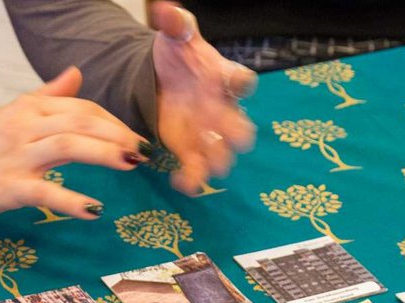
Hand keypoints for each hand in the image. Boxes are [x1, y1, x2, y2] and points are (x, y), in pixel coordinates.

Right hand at [0, 67, 147, 217]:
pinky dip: (72, 201)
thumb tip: (77, 73)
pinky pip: (46, 191)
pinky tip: (95, 210)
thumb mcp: (14, 113)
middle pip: (80, 122)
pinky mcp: (9, 187)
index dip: (113, 121)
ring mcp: (17, 156)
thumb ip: (48, 95)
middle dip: (118, 134)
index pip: (81, 108)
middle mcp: (26, 127)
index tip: (135, 137)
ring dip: (104, 154)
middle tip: (144, 151)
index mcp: (30, 108)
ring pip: (68, 147)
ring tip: (131, 164)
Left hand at [150, 2, 256, 192]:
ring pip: (223, 154)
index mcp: (222, 78)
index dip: (242, 83)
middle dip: (238, 133)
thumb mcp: (175, 36)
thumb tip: (166, 9)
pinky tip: (180, 182)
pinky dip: (193, 179)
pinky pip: (197, 169)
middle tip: (233, 136)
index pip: (240, 80)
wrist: (161, 79)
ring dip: (218, 161)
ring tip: (208, 166)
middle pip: (240, 125)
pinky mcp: (190, 149)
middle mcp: (222, 108)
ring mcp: (208, 132)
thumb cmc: (178, 56)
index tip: (240, 83)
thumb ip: (175, 24)